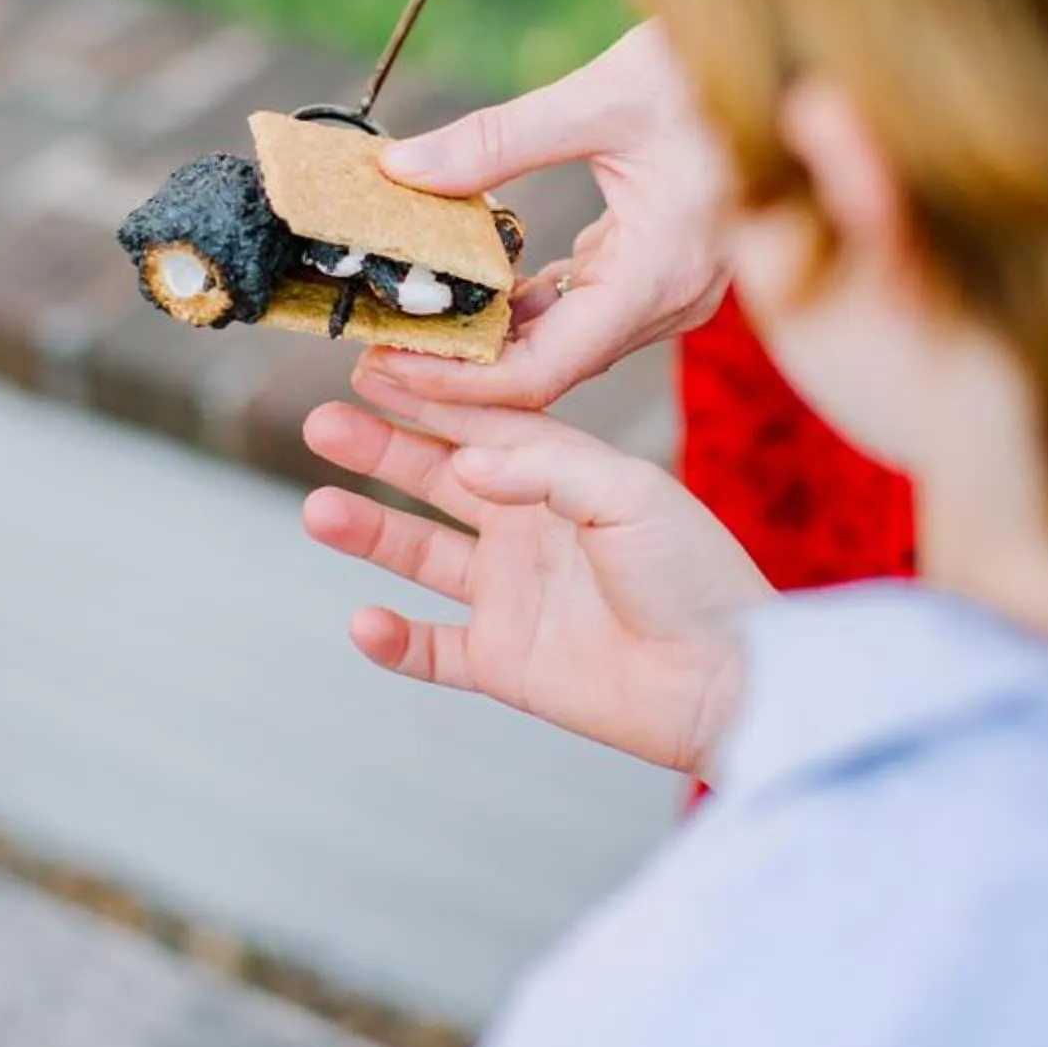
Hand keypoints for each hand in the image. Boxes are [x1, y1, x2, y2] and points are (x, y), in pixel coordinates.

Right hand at [303, 369, 764, 773]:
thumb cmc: (696, 577)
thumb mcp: (632, 496)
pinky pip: (431, 650)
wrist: (728, 680)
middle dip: (379, 451)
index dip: (424, 399)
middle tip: (322, 424)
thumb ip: (547, 469)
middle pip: (434, 479)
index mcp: (562, 477)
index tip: (369, 366)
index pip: (478, 425)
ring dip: (369, 532)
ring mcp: (512, 596)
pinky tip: (364, 620)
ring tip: (319, 511)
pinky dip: (393, 641)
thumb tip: (464, 461)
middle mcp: (528, 528)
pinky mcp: (505, 662)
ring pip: (419, 555)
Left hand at [377, 24, 732, 411]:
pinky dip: (527, 308)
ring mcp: (674, 291)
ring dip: (489, 340)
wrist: (794, 57)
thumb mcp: (602, 95)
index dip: (459, 383)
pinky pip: (586, 311)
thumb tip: (402, 169)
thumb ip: (498, 138)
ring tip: (406, 320)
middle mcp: (672, 302)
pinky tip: (472, 288)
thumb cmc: (713, 71)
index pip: (545, 371)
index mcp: (659, 276)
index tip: (385, 367)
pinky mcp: (665, 269)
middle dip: (459, 368)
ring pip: (566, 344)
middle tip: (372, 350)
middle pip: (551, 368)